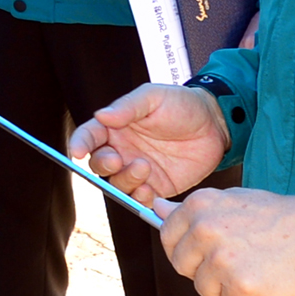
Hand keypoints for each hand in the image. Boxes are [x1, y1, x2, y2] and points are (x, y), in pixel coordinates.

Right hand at [72, 83, 229, 207]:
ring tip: (144, 167)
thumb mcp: (154, 97)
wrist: (216, 124)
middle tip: (117, 160)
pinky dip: (140, 198)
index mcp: (117, 127)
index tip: (77, 152)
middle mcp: (124, 150)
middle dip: (103, 165)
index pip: (90, 136)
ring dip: (125, 180)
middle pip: (99, 164)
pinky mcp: (158, 186)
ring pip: (118, 183)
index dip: (80, 143)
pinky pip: (141, 198)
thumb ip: (127, 107)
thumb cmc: (183, 105)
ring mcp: (139, 169)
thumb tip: (101, 115)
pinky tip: (150, 189)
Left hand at [158, 188, 294, 295]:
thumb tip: (155, 207)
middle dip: (205, 270)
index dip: (186, 249)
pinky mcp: (242, 288)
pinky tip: (268, 280)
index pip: (167, 237)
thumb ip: (192, 210)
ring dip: (228, 286)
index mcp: (200, 206)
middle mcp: (205, 230)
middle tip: (239, 259)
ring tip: (256, 266)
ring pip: (205, 288)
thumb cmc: (279, 218)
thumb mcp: (233, 201)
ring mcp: (223, 260)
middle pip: (182, 267)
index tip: (206, 250)